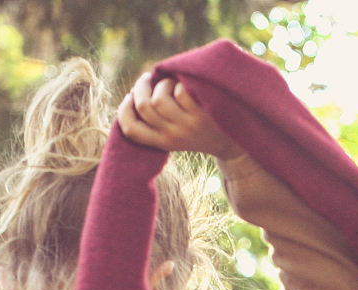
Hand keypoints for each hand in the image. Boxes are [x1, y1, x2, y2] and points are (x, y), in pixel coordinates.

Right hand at [117, 73, 239, 157]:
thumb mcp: (175, 132)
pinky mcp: (202, 115)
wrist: (234, 141)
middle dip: (141, 87)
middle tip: (147, 78)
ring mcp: (188, 126)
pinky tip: (186, 85)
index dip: (124, 110)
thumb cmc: (199, 130)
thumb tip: (135, 93)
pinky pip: (181, 92)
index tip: (129, 96)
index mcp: (162, 142)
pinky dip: (181, 83)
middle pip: (144, 106)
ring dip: (163, 84)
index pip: (131, 130)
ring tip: (170, 82)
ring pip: (160, 98)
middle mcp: (173, 136)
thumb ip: (157, 119)